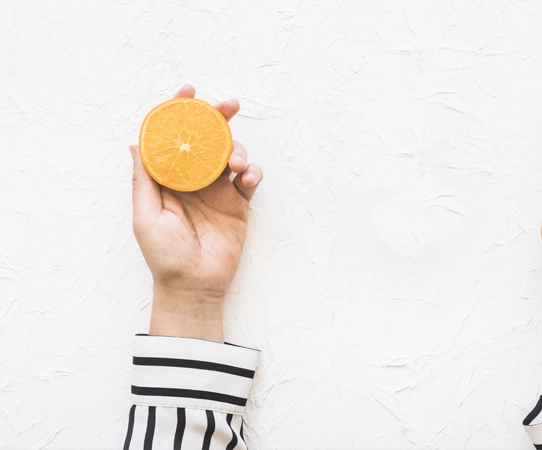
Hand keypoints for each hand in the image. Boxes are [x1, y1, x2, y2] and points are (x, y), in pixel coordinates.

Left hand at [130, 85, 263, 342]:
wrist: (194, 286)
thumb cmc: (164, 255)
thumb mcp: (146, 216)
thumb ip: (144, 180)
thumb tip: (136, 143)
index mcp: (169, 178)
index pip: (174, 138)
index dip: (179, 113)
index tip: (188, 92)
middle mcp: (194, 179)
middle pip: (208, 139)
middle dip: (218, 118)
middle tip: (228, 105)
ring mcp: (218, 190)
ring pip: (231, 154)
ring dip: (237, 149)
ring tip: (237, 163)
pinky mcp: (239, 204)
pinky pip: (250, 180)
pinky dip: (253, 173)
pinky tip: (247, 177)